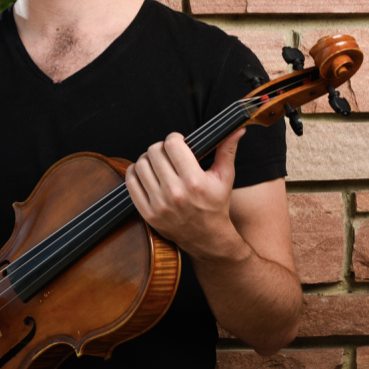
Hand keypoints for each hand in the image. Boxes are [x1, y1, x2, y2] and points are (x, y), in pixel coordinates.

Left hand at [124, 128, 246, 262]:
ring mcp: (159, 204)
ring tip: (157, 162)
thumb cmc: (216, 205)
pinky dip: (134, 173)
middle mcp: (175, 192)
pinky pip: (131, 183)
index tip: (178, 143)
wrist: (207, 238)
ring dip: (147, 159)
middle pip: (154, 152)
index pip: (172, 144)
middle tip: (167, 153)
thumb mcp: (225, 177)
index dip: (175, 139)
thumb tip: (237, 129)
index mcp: (194, 181)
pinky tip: (145, 173)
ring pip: (140, 165)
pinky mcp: (148, 213)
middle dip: (161, 148)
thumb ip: (227, 150)